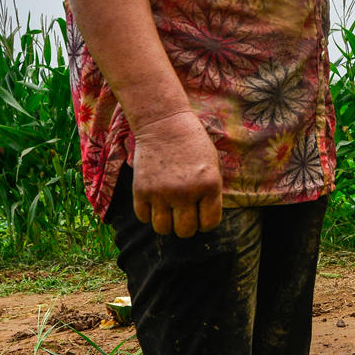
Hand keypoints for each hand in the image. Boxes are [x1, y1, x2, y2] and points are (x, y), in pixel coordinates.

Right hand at [132, 110, 223, 236]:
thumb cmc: (193, 144)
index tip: (201, 215)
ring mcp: (162, 193)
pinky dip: (148, 213)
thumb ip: (211, 193)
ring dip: (166, 223)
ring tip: (168, 210)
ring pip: (162, 229)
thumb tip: (204, 220)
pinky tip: (154, 201)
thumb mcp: (213, 166)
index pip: (209, 223)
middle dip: (186, 226)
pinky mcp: (141, 190)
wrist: (164, 124)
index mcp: (210, 186)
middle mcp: (186, 192)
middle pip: (185, 231)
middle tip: (183, 214)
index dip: (205, 223)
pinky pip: (143, 217)